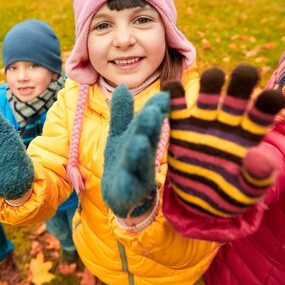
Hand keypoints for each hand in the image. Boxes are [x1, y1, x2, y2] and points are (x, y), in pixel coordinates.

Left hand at [101, 86, 168, 217]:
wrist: (123, 197)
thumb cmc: (126, 159)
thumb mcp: (121, 134)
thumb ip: (122, 113)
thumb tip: (122, 87)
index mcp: (144, 138)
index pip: (150, 122)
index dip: (155, 110)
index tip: (163, 96)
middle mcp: (144, 154)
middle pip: (147, 139)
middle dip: (149, 126)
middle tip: (152, 112)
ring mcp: (137, 174)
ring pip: (139, 162)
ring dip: (140, 152)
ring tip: (139, 142)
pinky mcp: (128, 192)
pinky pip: (128, 188)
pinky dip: (127, 184)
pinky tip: (124, 179)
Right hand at [163, 64, 284, 217]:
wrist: (202, 206)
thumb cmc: (232, 195)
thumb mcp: (249, 191)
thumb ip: (258, 176)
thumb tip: (258, 155)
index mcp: (251, 132)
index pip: (264, 109)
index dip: (270, 100)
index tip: (275, 97)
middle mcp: (229, 121)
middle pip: (238, 91)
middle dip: (242, 79)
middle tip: (246, 73)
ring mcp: (204, 122)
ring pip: (209, 90)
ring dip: (212, 79)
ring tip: (214, 79)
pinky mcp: (181, 128)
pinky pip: (176, 105)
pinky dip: (173, 93)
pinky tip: (173, 88)